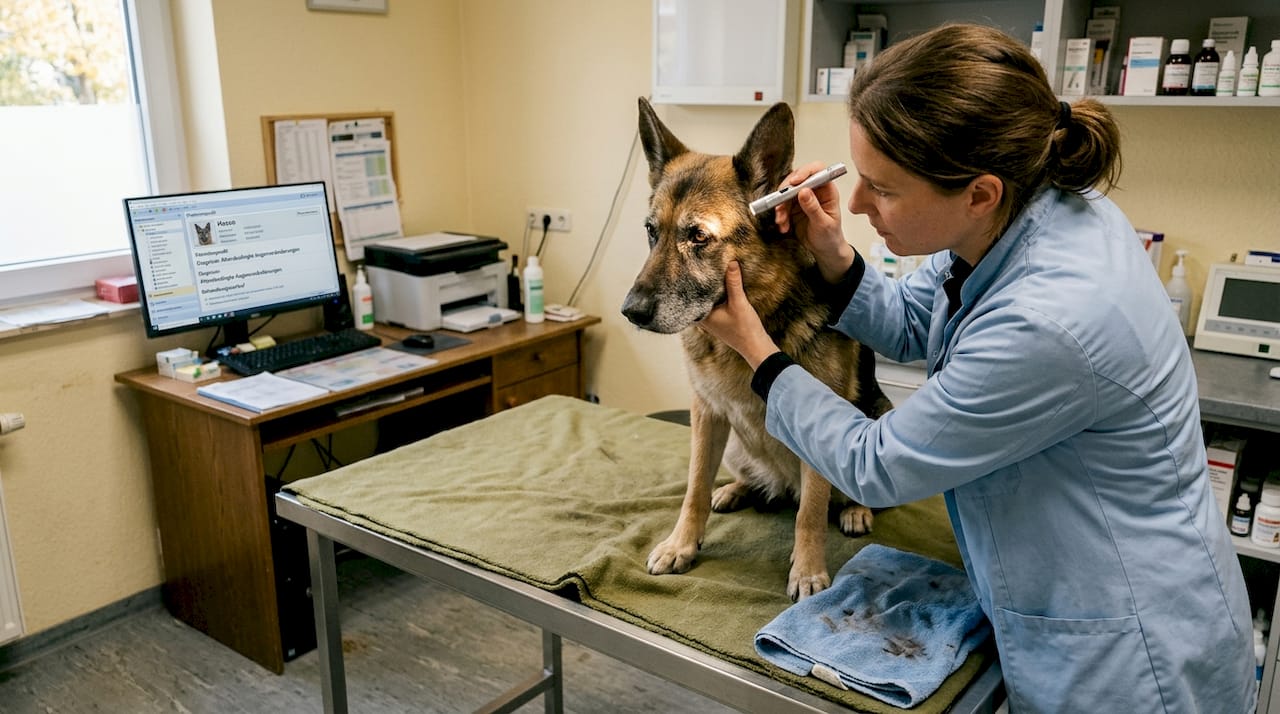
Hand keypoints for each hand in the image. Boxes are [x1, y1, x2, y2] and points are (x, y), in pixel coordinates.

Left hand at [698, 261, 778, 369]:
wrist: (755, 346)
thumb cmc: (744, 328)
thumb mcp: (739, 303)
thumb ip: (734, 283)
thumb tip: (731, 262)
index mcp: (701, 315)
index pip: (690, 294)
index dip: (691, 279)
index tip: (690, 264)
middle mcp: (702, 318)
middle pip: (697, 295)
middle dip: (700, 281)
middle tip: (699, 261)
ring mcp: (710, 319)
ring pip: (706, 298)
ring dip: (709, 286)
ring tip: (709, 267)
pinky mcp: (718, 318)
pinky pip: (713, 302)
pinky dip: (716, 293)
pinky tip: (721, 282)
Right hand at [773, 162, 853, 282]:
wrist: (824, 250)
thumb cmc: (830, 236)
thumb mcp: (823, 224)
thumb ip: (813, 208)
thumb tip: (804, 191)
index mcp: (827, 190)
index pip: (817, 171)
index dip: (805, 172)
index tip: (794, 182)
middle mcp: (814, 190)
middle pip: (796, 179)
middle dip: (786, 192)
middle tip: (779, 204)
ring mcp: (802, 198)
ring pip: (786, 193)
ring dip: (781, 208)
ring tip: (782, 222)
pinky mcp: (793, 207)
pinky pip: (781, 206)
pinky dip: (780, 216)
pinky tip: (784, 227)